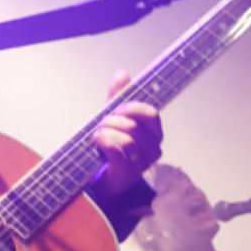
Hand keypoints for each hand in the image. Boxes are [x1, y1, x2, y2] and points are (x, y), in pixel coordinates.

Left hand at [92, 69, 162, 199]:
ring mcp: (141, 163)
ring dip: (107, 132)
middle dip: (112, 121)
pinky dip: (105, 142)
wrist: (100, 178)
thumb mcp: (113, 118)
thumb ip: (118, 97)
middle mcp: (152, 148)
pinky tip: (97, 140)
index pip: (151, 114)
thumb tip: (122, 73)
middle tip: (101, 124)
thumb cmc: (109, 147)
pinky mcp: (127, 173)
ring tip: (98, 134)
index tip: (117, 109)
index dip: (132, 108)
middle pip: (134, 126)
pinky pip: (119, 151)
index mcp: (153, 133)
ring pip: (127, 139)